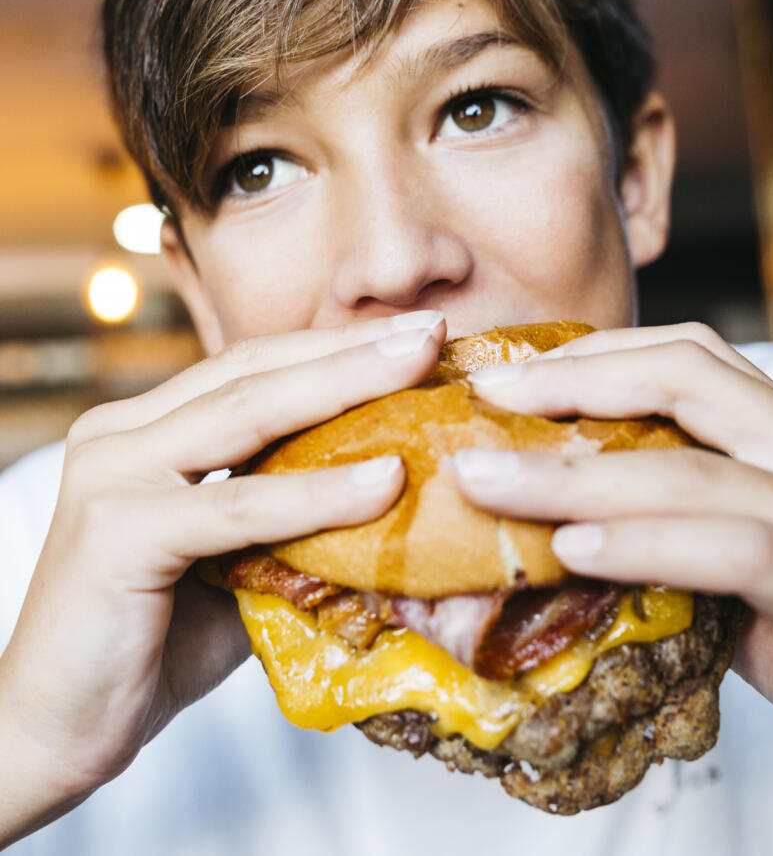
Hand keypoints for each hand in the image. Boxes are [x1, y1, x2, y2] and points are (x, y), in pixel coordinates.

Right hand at [0, 310, 444, 845]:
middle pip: (255, 371)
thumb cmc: (156, 643)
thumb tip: (392, 499)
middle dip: (350, 348)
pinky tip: (384, 480)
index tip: (412, 335)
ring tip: (420, 365)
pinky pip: (237, 506)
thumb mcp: (236, 562)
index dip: (334, 348)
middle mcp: (122, 434)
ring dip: (344, 385)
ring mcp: (112, 474)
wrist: (56, 730)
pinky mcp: (116, 530)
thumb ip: (292, 522)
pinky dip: (316, 493)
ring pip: (246, 415)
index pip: (255, 369)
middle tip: (431, 327)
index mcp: (148, 431)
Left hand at [453, 323, 772, 801]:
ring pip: (692, 468)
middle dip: (568, 386)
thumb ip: (667, 520)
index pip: (686, 356)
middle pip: (685, 379)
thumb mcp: (734, 557)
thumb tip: (548, 513)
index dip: (589, 356)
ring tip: (487, 480)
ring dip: (574, 474)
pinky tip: (576, 548)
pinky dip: (647, 543)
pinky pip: (736, 549)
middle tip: (481, 400)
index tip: (503, 376)